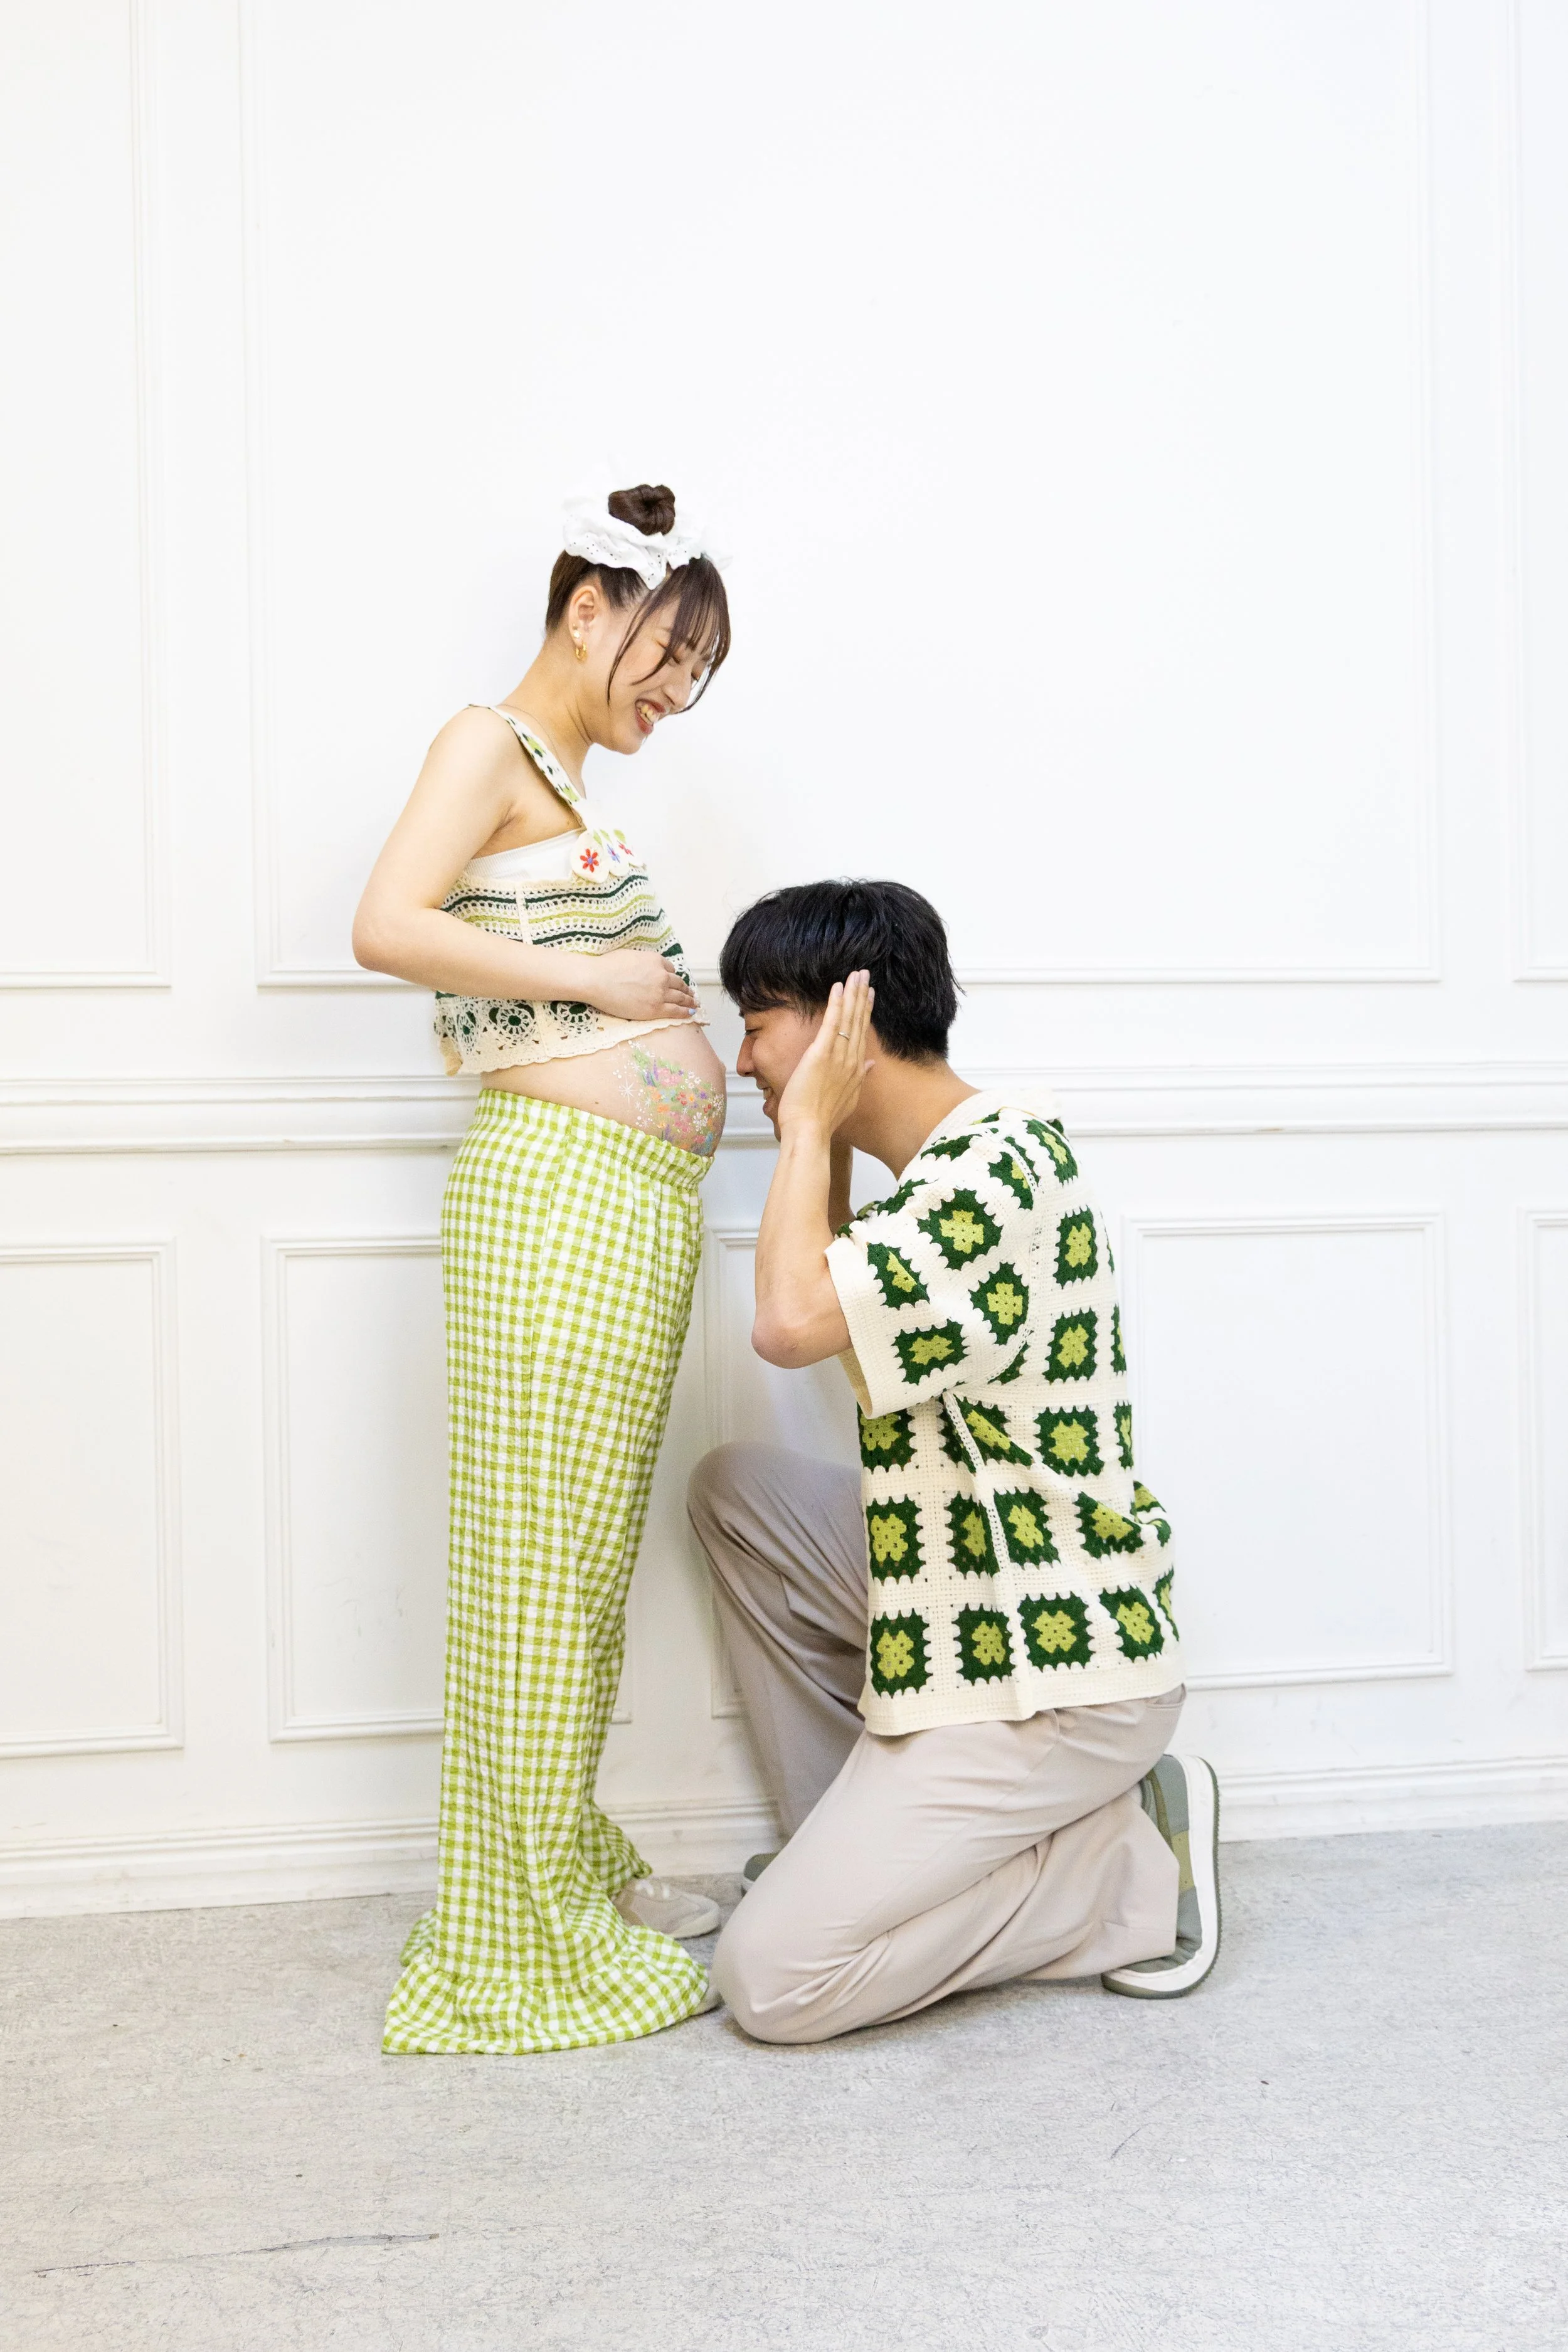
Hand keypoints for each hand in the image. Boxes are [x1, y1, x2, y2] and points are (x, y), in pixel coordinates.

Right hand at [582, 949, 698, 1024]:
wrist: (596, 980)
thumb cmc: (606, 967)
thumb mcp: (630, 955)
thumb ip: (643, 961)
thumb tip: (644, 967)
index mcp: (655, 960)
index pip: (670, 969)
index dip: (672, 976)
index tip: (675, 982)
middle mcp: (661, 975)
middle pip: (679, 983)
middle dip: (685, 989)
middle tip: (690, 994)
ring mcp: (660, 993)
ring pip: (681, 997)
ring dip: (689, 1001)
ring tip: (693, 1004)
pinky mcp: (655, 1009)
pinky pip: (676, 1011)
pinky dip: (685, 1012)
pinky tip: (690, 1013)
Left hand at [776, 972, 874, 1142]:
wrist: (810, 1130)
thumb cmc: (822, 1120)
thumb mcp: (847, 1099)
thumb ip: (859, 1079)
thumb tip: (871, 1065)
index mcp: (856, 1070)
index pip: (862, 1035)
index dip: (866, 1013)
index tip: (869, 996)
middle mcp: (851, 1060)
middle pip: (859, 1022)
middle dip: (863, 996)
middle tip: (865, 975)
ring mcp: (838, 1055)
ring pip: (849, 1018)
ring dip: (853, 994)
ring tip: (857, 974)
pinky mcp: (822, 1054)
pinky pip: (832, 1023)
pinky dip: (836, 1004)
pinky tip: (838, 987)